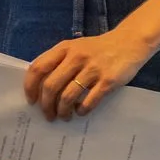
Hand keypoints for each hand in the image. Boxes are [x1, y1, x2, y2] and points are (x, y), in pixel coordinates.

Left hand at [24, 30, 153, 120]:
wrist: (129, 43)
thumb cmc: (98, 49)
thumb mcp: (75, 47)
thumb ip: (58, 61)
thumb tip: (40, 87)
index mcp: (65, 48)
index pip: (38, 68)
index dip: (31, 87)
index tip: (32, 101)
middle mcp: (76, 57)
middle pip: (51, 86)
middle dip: (46, 105)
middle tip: (48, 115)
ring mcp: (93, 69)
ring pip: (68, 97)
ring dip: (62, 111)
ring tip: (64, 117)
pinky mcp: (108, 81)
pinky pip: (89, 101)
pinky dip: (81, 110)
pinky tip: (80, 112)